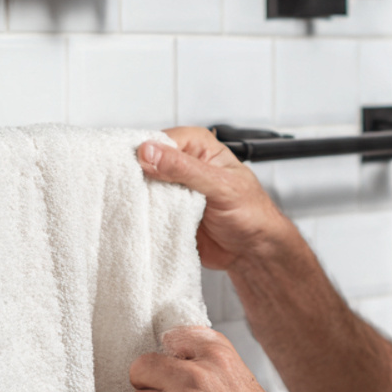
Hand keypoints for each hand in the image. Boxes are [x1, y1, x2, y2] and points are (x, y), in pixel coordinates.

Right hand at [137, 127, 293, 268]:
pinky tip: (146, 221)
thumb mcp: (221, 186)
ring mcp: (173, 190)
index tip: (141, 167)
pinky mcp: (167, 213)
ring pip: (143, 188)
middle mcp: (183, 166)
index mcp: (199, 147)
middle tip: (141, 190)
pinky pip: (146, 211)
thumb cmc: (252, 213)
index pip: (161, 140)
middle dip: (139, 177)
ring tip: (145, 208)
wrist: (253, 252)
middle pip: (146, 163)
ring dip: (141, 198)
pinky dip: (144, 217)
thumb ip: (185, 168)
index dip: (147, 152)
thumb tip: (150, 152)